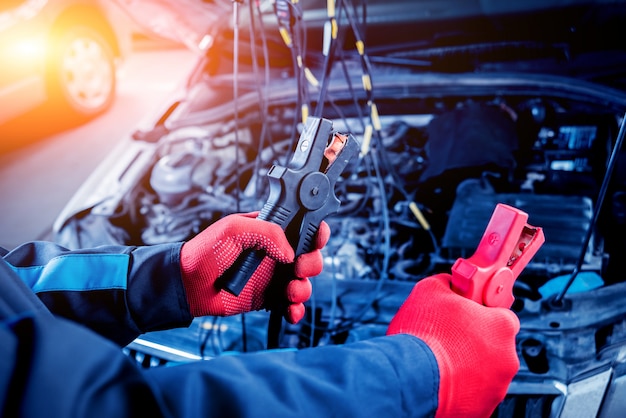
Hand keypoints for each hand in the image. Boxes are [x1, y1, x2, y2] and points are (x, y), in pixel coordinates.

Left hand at [180, 212, 329, 322]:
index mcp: (271, 232)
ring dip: (304, 288)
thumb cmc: (206, 251)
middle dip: (312, 263)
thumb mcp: (234, 228)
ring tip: (290, 291)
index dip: (316, 232)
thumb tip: (290, 252)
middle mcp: (276, 254)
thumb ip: (266, 232)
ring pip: (304, 282)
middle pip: (310, 257)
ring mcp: (273, 277)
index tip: (317, 238)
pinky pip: (291, 306)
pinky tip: (290, 310)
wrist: (189, 285)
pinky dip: (296, 310)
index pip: (302, 227)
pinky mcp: (268, 299)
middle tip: (298, 268)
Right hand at [386, 274, 519, 416]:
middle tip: (449, 336)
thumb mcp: (430, 289)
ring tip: (440, 358)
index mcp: (502, 326)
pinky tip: (441, 377)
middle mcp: (507, 358)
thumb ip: (449, 283)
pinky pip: (474, 393)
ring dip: (467, 364)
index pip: (502, 314)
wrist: (409, 376)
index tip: (467, 314)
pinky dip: (460, 386)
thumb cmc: (422, 336)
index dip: (481, 313)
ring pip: (484, 371)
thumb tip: (450, 283)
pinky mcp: (482, 410)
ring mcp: (496, 387)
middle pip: (494, 345)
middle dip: (474, 341)